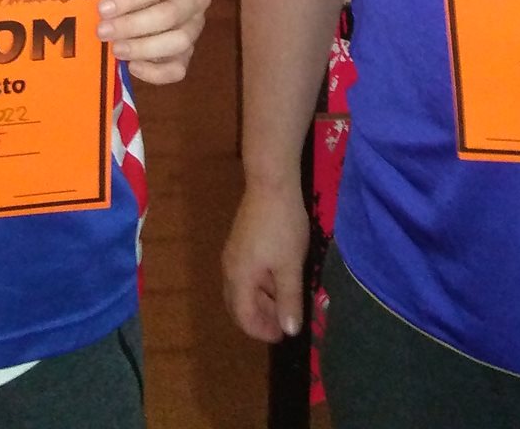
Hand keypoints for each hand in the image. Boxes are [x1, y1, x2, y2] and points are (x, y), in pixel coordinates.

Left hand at [96, 0, 209, 84]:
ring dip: (143, 49)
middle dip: (132, 26)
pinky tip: (132, 66)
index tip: (103, 8)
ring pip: (178, 43)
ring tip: (115, 49)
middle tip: (102, 31)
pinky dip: (155, 73)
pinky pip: (178, 68)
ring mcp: (196, 26)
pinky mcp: (188, 51)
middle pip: (171, 15)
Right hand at [223, 181, 308, 341]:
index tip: (284, 335)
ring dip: (262, 300)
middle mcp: (229, 268)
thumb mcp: (290, 266)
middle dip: (261, 317)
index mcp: (239, 278)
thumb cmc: (282, 227)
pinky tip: (280, 279)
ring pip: (243, 289)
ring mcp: (233, 254)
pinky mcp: (240, 242)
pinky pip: (246, 274)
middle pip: (239, 304)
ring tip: (287, 302)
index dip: (262, 330)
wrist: (271, 184)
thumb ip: (289, 300)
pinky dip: (261, 285)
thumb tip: (290, 331)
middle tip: (286, 322)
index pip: (243, 317)